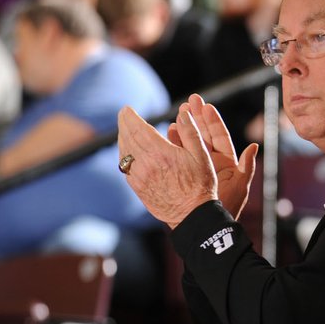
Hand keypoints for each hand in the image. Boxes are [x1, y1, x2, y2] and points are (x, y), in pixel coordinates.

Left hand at [118, 105, 216, 228]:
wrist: (191, 215)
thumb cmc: (200, 185)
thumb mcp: (202, 156)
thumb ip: (191, 132)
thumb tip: (183, 114)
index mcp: (161, 153)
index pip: (138, 129)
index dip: (130, 117)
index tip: (126, 109)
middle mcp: (145, 164)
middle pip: (127, 138)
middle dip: (123, 124)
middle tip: (123, 115)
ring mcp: (139, 177)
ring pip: (124, 152)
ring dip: (122, 138)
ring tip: (125, 130)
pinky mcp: (137, 188)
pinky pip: (125, 166)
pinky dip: (124, 154)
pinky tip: (129, 151)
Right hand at [168, 94, 257, 219]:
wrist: (206, 225)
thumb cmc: (226, 208)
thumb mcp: (240, 187)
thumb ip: (247, 167)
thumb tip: (254, 146)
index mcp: (227, 162)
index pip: (220, 136)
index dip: (213, 121)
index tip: (206, 105)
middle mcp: (212, 162)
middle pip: (204, 134)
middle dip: (197, 117)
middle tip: (189, 101)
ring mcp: (197, 166)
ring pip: (191, 142)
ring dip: (185, 127)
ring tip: (178, 113)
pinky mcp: (184, 172)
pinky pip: (179, 154)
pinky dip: (174, 143)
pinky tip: (169, 132)